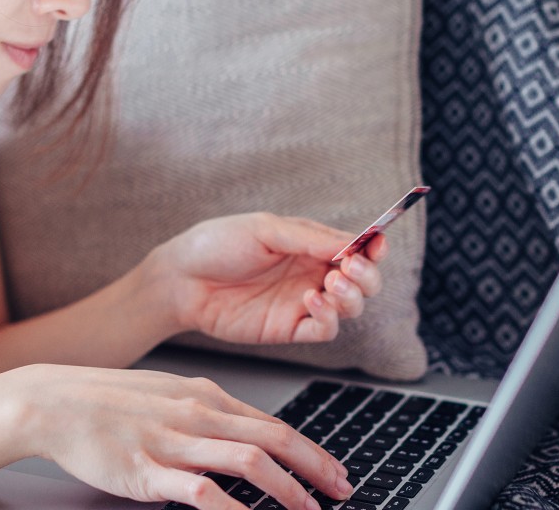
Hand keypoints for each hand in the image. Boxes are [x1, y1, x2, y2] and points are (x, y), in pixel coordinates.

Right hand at [10, 364, 352, 509]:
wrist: (53, 402)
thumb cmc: (107, 402)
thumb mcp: (167, 394)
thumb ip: (206, 414)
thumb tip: (243, 434)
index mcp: (205, 395)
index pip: (272, 424)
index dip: (310, 449)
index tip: (334, 470)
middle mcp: (197, 414)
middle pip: (273, 440)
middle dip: (315, 468)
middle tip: (341, 491)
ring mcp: (173, 441)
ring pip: (248, 461)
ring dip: (287, 490)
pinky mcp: (147, 470)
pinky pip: (200, 491)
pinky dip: (232, 509)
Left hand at [144, 213, 388, 344]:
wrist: (182, 279)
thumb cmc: (218, 244)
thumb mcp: (264, 229)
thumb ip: (309, 238)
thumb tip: (352, 244)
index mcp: (312, 244)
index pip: (358, 248)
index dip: (374, 248)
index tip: (375, 245)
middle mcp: (313, 272)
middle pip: (364, 281)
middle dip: (368, 276)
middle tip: (349, 269)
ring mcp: (303, 302)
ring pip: (351, 308)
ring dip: (352, 297)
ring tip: (331, 284)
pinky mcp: (289, 328)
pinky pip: (325, 330)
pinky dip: (328, 318)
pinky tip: (310, 300)